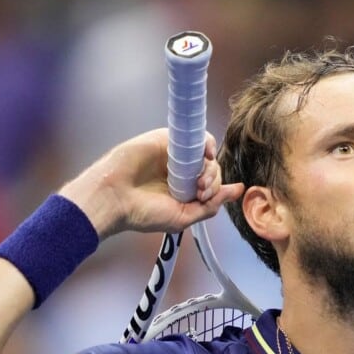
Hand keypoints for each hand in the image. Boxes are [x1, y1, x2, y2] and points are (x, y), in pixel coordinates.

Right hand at [59, 129, 243, 237]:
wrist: (115, 199)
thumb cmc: (143, 213)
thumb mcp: (182, 217)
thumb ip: (211, 205)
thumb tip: (238, 191)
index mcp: (183, 190)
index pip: (212, 183)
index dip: (215, 189)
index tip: (204, 198)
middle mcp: (180, 172)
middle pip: (211, 168)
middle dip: (212, 181)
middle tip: (199, 191)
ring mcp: (174, 155)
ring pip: (205, 154)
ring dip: (209, 167)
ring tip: (197, 182)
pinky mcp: (166, 140)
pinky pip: (195, 137)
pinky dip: (206, 144)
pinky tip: (207, 155)